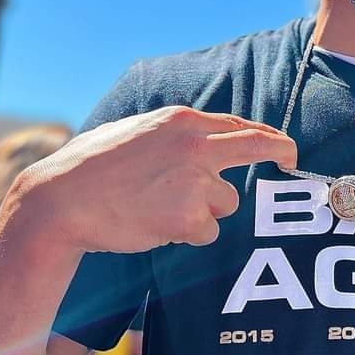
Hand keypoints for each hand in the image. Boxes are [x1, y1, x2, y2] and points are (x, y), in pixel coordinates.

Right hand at [15, 107, 296, 253]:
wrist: (62, 201)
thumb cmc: (91, 166)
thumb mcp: (136, 131)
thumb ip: (174, 134)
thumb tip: (206, 136)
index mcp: (181, 121)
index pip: (237, 124)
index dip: (263, 134)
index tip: (279, 142)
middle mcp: (195, 145)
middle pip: (257, 146)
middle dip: (281, 151)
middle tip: (292, 159)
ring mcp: (195, 181)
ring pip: (226, 202)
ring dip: (205, 210)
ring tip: (162, 208)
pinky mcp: (189, 217)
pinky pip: (208, 231)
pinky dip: (189, 234)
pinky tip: (156, 225)